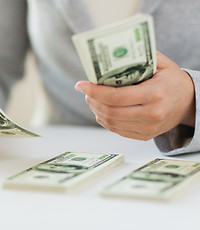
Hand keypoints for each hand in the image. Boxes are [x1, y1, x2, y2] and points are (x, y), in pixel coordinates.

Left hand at [75, 51, 194, 140]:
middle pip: (110, 111)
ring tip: (92, 99)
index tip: (81, 85)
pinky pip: (118, 130)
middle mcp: (151, 114)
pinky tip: (102, 111)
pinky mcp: (145, 135)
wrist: (190, 103)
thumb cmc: (173, 81)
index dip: (94, 91)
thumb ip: (140, 57)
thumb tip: (112, 53)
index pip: (115, 96)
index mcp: (154, 94)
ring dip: (96, 110)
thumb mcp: (162, 64)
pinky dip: (105, 120)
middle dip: (93, 100)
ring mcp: (148, 128)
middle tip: (86, 91)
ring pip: (111, 122)